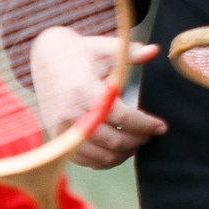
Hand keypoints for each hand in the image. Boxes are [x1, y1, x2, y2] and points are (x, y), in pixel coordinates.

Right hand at [58, 41, 165, 169]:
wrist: (46, 61)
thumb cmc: (81, 54)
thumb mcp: (104, 48)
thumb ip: (130, 52)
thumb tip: (154, 50)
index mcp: (84, 91)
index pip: (121, 117)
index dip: (145, 125)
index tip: (162, 127)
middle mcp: (71, 114)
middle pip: (113, 140)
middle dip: (138, 140)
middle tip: (152, 135)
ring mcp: (62, 129)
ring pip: (99, 156)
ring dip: (123, 154)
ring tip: (138, 143)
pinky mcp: (57, 138)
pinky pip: (83, 160)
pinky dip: (103, 160)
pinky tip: (118, 150)